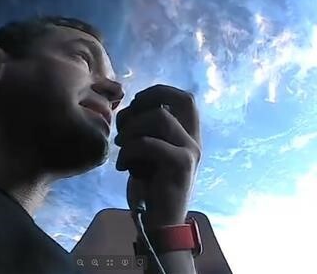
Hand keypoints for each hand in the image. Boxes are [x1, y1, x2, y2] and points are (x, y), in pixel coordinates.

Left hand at [114, 84, 201, 227]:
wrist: (160, 225)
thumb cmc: (150, 188)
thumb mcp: (148, 154)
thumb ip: (148, 131)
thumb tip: (130, 109)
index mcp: (188, 135)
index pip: (184, 97)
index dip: (159, 92)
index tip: (135, 104)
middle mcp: (194, 140)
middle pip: (181, 99)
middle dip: (147, 103)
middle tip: (126, 124)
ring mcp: (191, 151)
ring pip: (161, 117)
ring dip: (132, 129)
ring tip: (121, 147)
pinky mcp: (181, 165)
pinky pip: (149, 143)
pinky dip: (128, 152)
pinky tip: (122, 167)